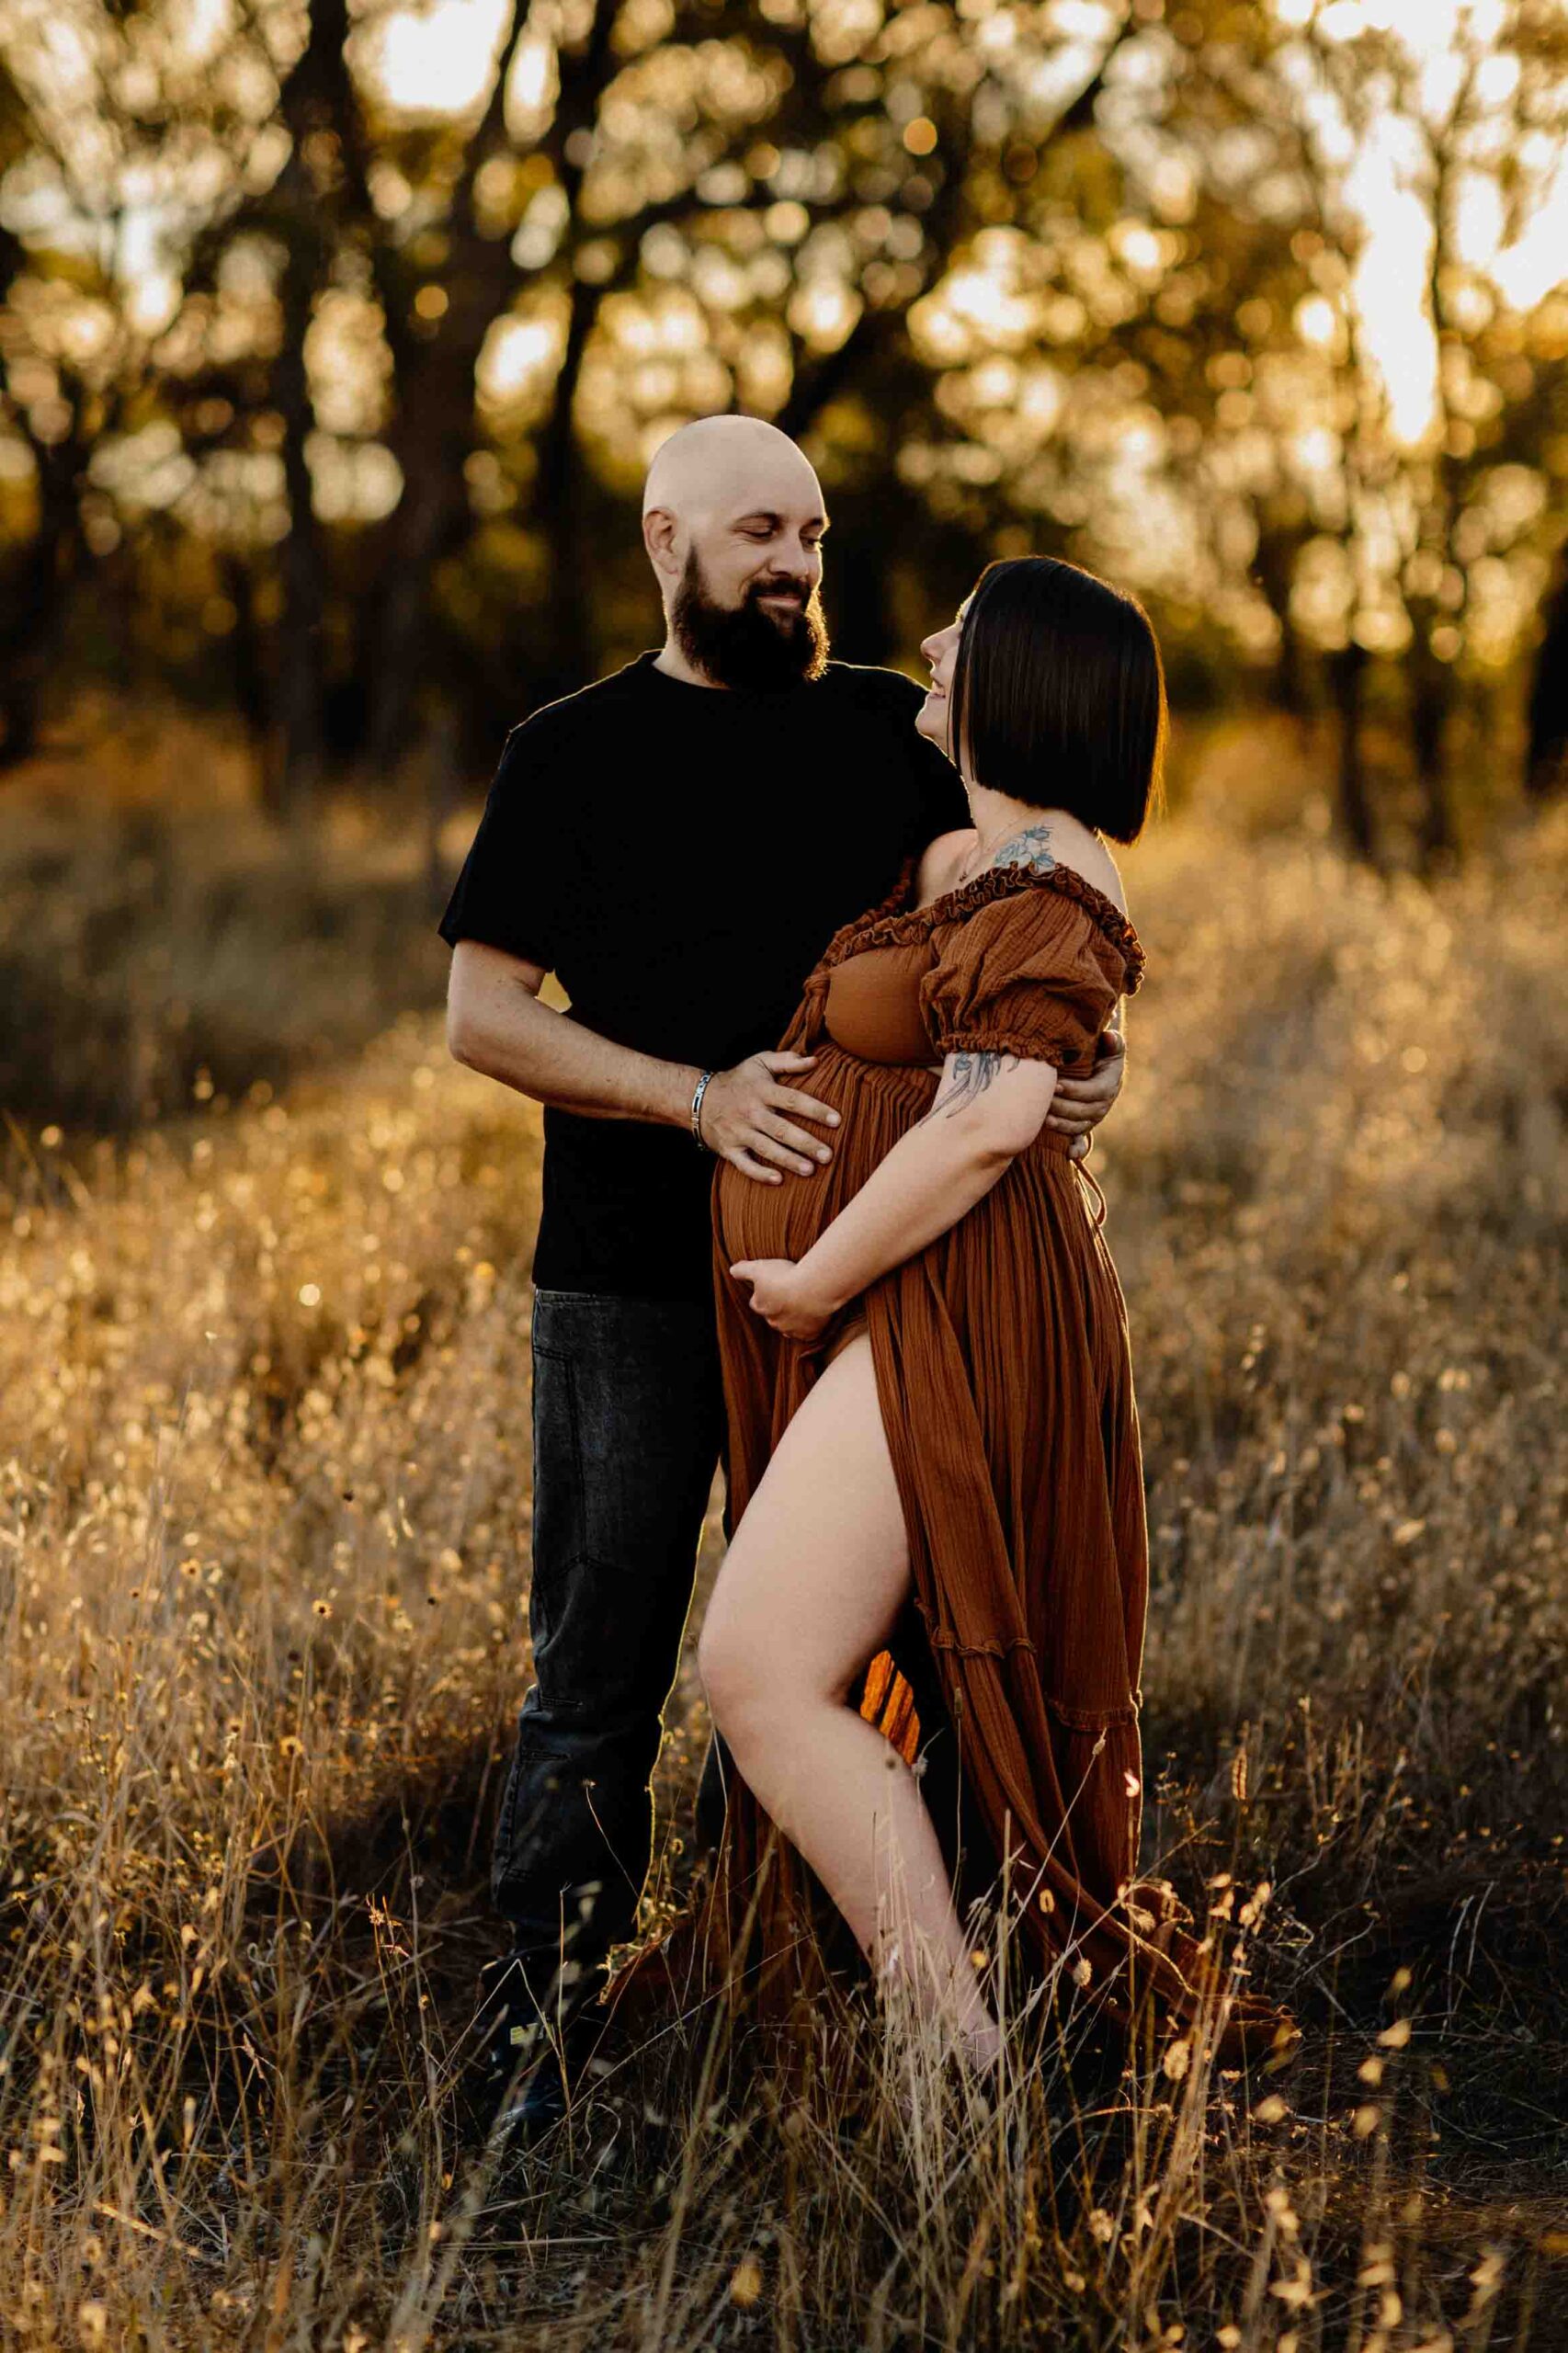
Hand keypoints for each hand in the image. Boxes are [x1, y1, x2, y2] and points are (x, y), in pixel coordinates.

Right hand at [700, 1052, 839, 1184]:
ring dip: (788, 1160)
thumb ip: (787, 1061)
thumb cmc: (738, 1081)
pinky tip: (778, 1180)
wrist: (698, 1099)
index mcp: (762, 1091)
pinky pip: (744, 1165)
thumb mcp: (759, 1062)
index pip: (792, 1100)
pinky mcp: (729, 1149)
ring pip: (766, 1149)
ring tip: (810, 1170)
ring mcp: (739, 1132)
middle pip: (782, 1129)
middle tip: (828, 1155)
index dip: (815, 1110)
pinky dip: (759, 1174)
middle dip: (806, 1143)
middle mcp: (751, 1112)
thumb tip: (815, 1060)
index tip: (837, 1121)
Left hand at [729, 1257, 836, 1341]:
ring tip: (804, 1302)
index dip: (764, 1293)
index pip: (756, 1302)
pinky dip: (810, 1326)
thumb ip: (742, 1270)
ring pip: (790, 1326)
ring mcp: (792, 1329)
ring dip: (794, 1317)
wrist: (813, 1289)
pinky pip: (808, 1333)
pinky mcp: (810, 1334)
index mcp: (761, 1306)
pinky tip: (815, 1315)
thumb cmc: (785, 1277)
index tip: (773, 1284)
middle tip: (790, 1292)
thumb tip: (732, 1270)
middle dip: (779, 1306)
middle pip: (773, 1316)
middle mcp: (774, 1322)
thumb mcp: (758, 1268)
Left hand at [1045, 1029, 1125, 1150]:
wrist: (1094, 1064)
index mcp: (1110, 1084)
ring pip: (1080, 1126)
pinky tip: (1069, 1155)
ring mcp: (1093, 1117)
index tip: (1056, 1085)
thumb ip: (1112, 1041)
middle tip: (1043, 1102)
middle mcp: (1103, 1104)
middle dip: (1064, 1108)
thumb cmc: (1099, 1051)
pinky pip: (1083, 1141)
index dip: (1076, 1091)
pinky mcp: (1083, 1125)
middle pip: (1086, 1112)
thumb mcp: (1108, 1044)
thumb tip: (1109, 1037)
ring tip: (1043, 1119)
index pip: (1096, 1092)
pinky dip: (1077, 1149)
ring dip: (1062, 1125)